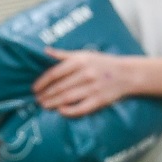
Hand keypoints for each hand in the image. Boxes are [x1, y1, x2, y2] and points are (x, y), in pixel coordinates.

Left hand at [33, 50, 161, 117]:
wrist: (127, 74)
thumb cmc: (103, 63)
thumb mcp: (84, 54)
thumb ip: (64, 55)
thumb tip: (45, 51)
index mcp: (80, 61)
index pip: (55, 73)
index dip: (42, 82)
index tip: (35, 88)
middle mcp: (85, 74)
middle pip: (59, 87)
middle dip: (46, 94)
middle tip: (37, 100)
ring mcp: (93, 88)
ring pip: (67, 97)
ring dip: (53, 103)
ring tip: (44, 106)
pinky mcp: (99, 100)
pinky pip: (81, 108)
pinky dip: (70, 110)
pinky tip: (61, 111)